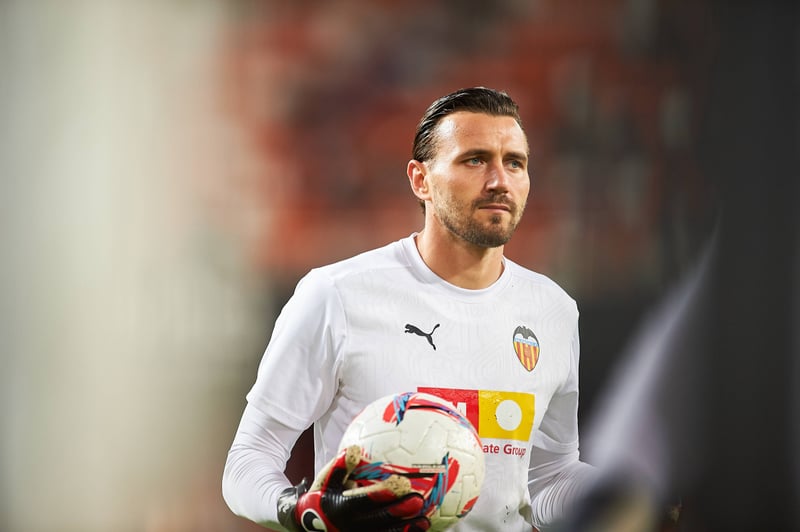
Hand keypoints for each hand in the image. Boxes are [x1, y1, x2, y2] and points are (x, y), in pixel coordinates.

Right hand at [277, 445, 429, 531]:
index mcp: (342, 507)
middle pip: (379, 518)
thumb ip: (340, 466)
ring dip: (406, 528)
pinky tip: (420, 529)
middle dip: (399, 511)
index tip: (402, 483)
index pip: (365, 500)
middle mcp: (351, 525)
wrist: (308, 525)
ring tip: (424, 520)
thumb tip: (354, 448)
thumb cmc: (323, 495)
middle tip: (418, 500)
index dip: (383, 493)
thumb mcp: (326, 480)